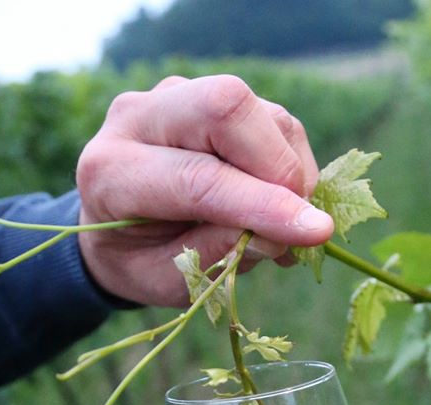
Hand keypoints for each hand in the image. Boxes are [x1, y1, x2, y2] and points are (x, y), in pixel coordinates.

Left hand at [75, 74, 334, 305]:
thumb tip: (280, 236)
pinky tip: (281, 204)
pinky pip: (273, 119)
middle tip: (300, 223)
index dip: (262, 205)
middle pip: (226, 108)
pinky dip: (293, 163)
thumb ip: (217, 256)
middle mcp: (138, 117)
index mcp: (114, 172)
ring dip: (292, 171)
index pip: (198, 177)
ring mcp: (176, 97)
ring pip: (260, 112)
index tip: (316, 232)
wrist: (115, 230)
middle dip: (280, 167)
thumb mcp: (168, 281)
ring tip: (285, 224)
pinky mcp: (211, 96)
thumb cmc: (140, 262)